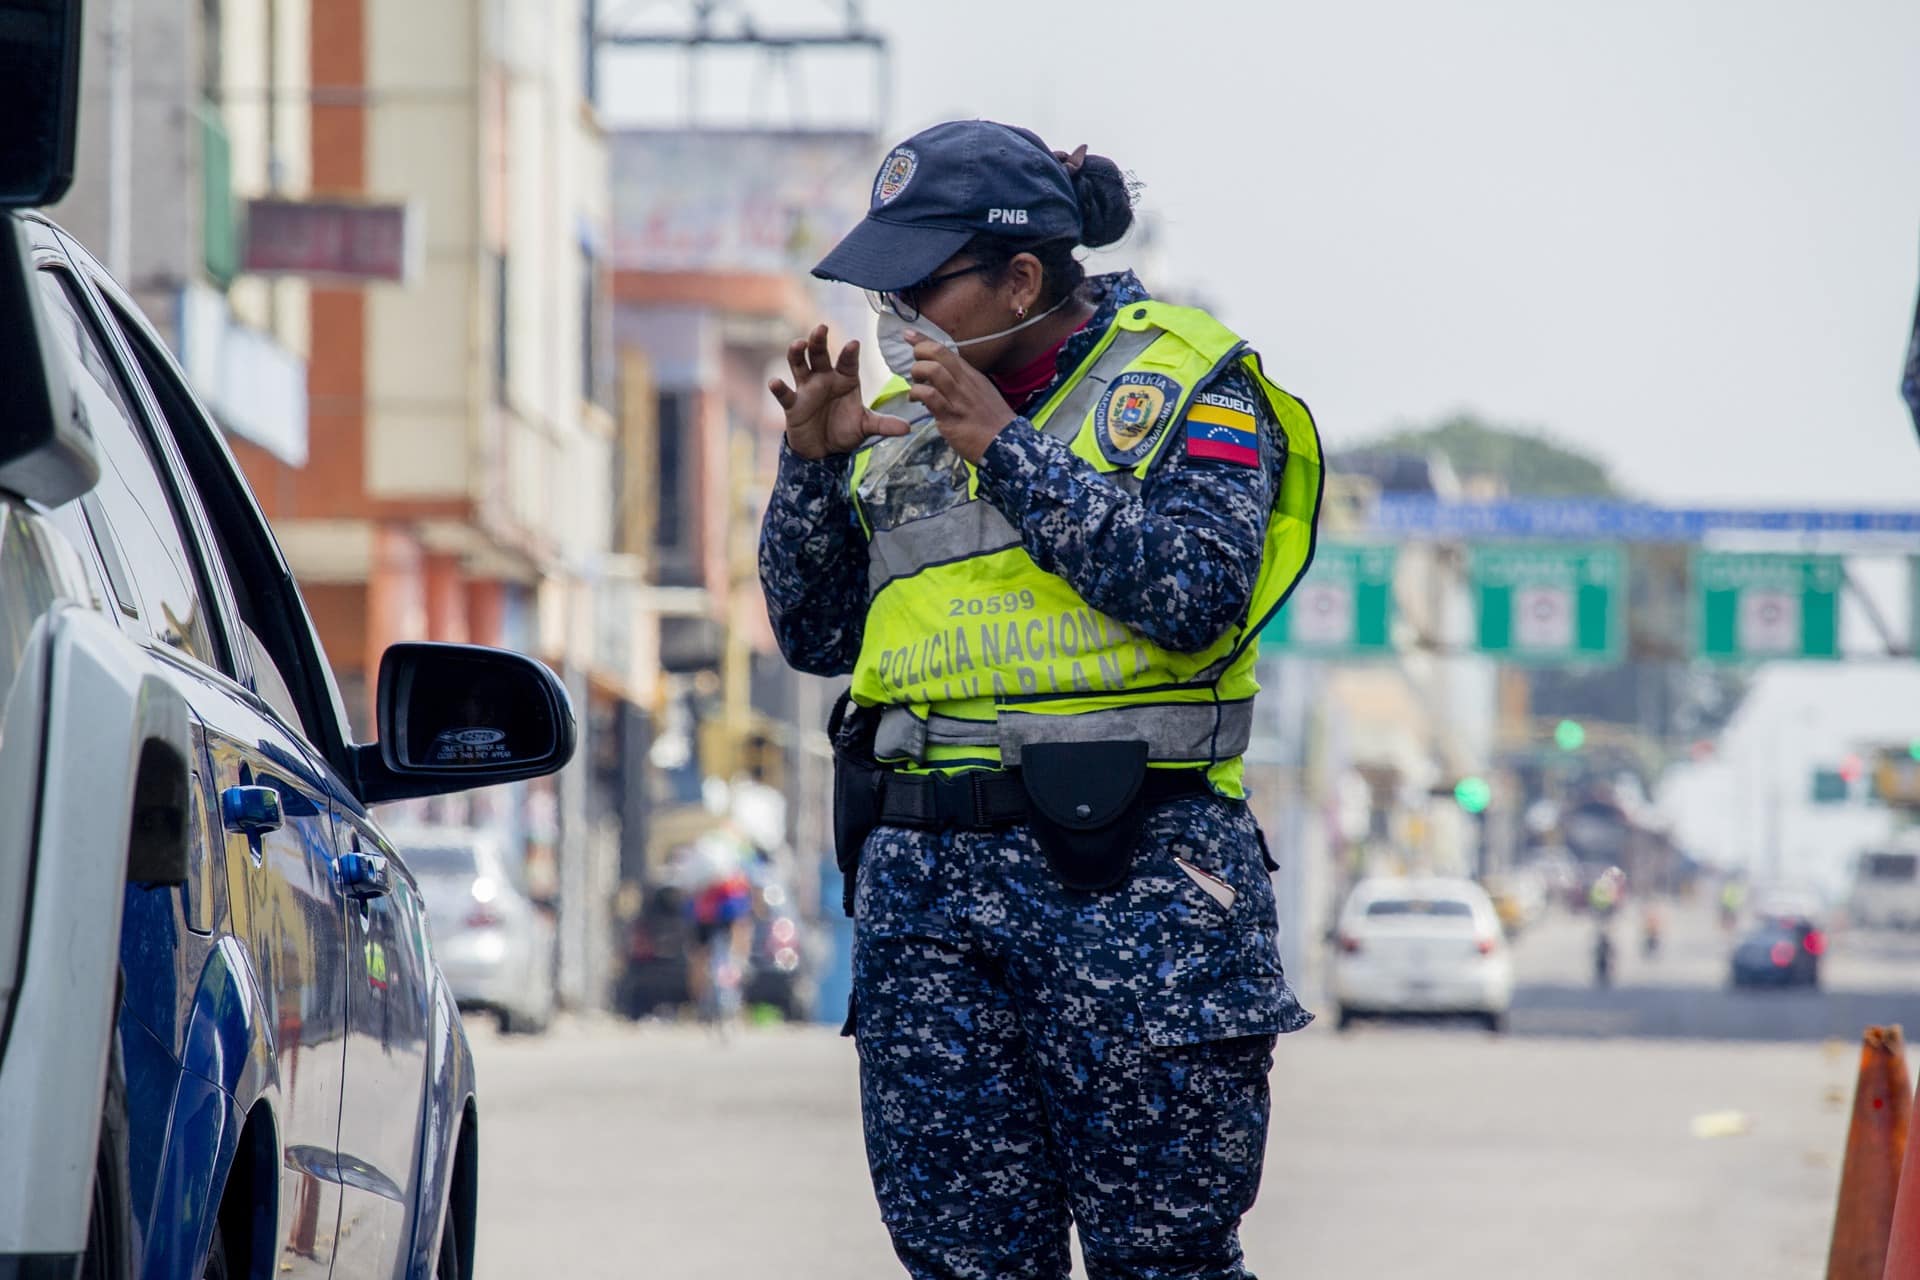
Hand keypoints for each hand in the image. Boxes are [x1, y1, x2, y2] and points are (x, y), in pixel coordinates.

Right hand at [768, 325, 909, 459]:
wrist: (823, 450)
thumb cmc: (844, 431)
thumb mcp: (865, 428)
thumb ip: (883, 425)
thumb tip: (908, 428)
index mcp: (845, 379)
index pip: (848, 362)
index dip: (850, 353)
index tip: (854, 343)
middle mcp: (825, 378)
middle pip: (820, 354)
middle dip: (820, 341)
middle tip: (822, 327)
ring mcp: (807, 389)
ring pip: (799, 365)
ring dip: (797, 353)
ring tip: (799, 345)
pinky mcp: (793, 404)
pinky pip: (785, 394)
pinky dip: (779, 388)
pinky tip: (774, 382)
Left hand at [904, 335, 1016, 463]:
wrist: (1007, 444)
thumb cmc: (993, 422)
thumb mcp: (982, 394)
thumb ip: (963, 385)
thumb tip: (941, 379)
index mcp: (972, 376)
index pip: (946, 350)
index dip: (924, 340)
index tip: (908, 334)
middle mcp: (965, 382)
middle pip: (938, 353)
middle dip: (919, 353)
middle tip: (914, 364)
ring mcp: (958, 398)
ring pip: (932, 371)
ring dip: (917, 373)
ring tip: (915, 384)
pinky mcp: (951, 416)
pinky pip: (930, 396)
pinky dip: (917, 394)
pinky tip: (915, 400)